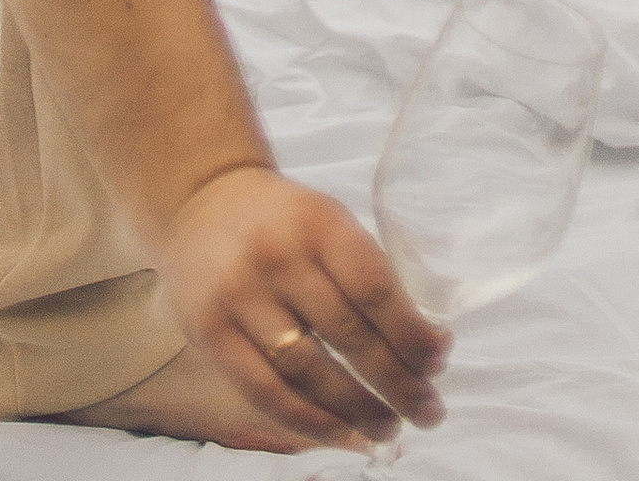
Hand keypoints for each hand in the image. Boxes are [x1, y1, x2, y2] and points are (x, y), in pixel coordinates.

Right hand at [156, 162, 447, 451]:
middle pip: (347, 335)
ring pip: (308, 372)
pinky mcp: (210, 331)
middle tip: (428, 412)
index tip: (437, 362)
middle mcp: (276, 256)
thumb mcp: (327, 223)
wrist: (201, 204)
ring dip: (357, 410)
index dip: (411, 333)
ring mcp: (238, 295)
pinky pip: (267, 392)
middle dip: (397, 383)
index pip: (374, 287)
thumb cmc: (282, 223)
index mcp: (316, 222)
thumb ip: (368, 275)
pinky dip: (311, 422)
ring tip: (388, 429)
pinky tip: (342, 434)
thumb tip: (426, 346)